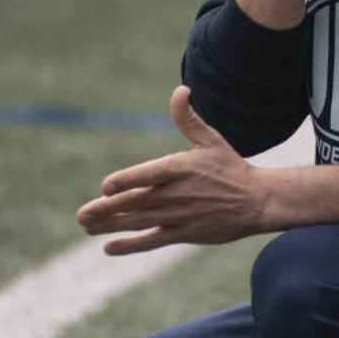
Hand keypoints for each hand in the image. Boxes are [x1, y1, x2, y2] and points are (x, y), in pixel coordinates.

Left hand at [76, 86, 269, 255]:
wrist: (257, 201)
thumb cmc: (230, 167)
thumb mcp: (210, 139)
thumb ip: (188, 118)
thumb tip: (180, 90)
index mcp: (179, 168)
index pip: (147, 174)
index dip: (125, 181)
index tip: (105, 187)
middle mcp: (175, 194)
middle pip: (134, 202)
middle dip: (105, 209)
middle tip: (81, 214)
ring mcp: (178, 216)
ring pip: (138, 222)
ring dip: (110, 225)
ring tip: (87, 226)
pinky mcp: (183, 233)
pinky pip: (152, 240)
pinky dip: (130, 245)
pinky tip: (109, 247)